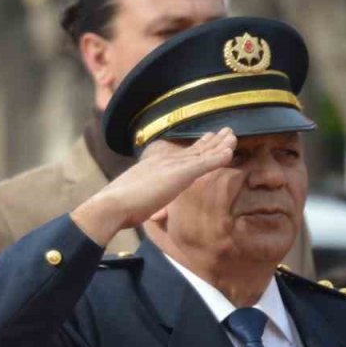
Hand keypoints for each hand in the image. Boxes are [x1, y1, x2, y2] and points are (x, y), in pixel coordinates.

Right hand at [71, 127, 235, 245]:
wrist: (112, 205)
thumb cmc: (120, 207)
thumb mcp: (138, 200)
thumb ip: (148, 201)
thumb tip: (153, 214)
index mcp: (156, 165)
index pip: (182, 154)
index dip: (198, 147)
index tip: (210, 140)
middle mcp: (166, 161)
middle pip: (194, 149)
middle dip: (212, 141)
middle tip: (227, 132)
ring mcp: (173, 166)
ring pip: (203, 152)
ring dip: (220, 144)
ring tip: (233, 136)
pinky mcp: (180, 174)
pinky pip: (205, 163)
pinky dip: (218, 157)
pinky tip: (230, 153)